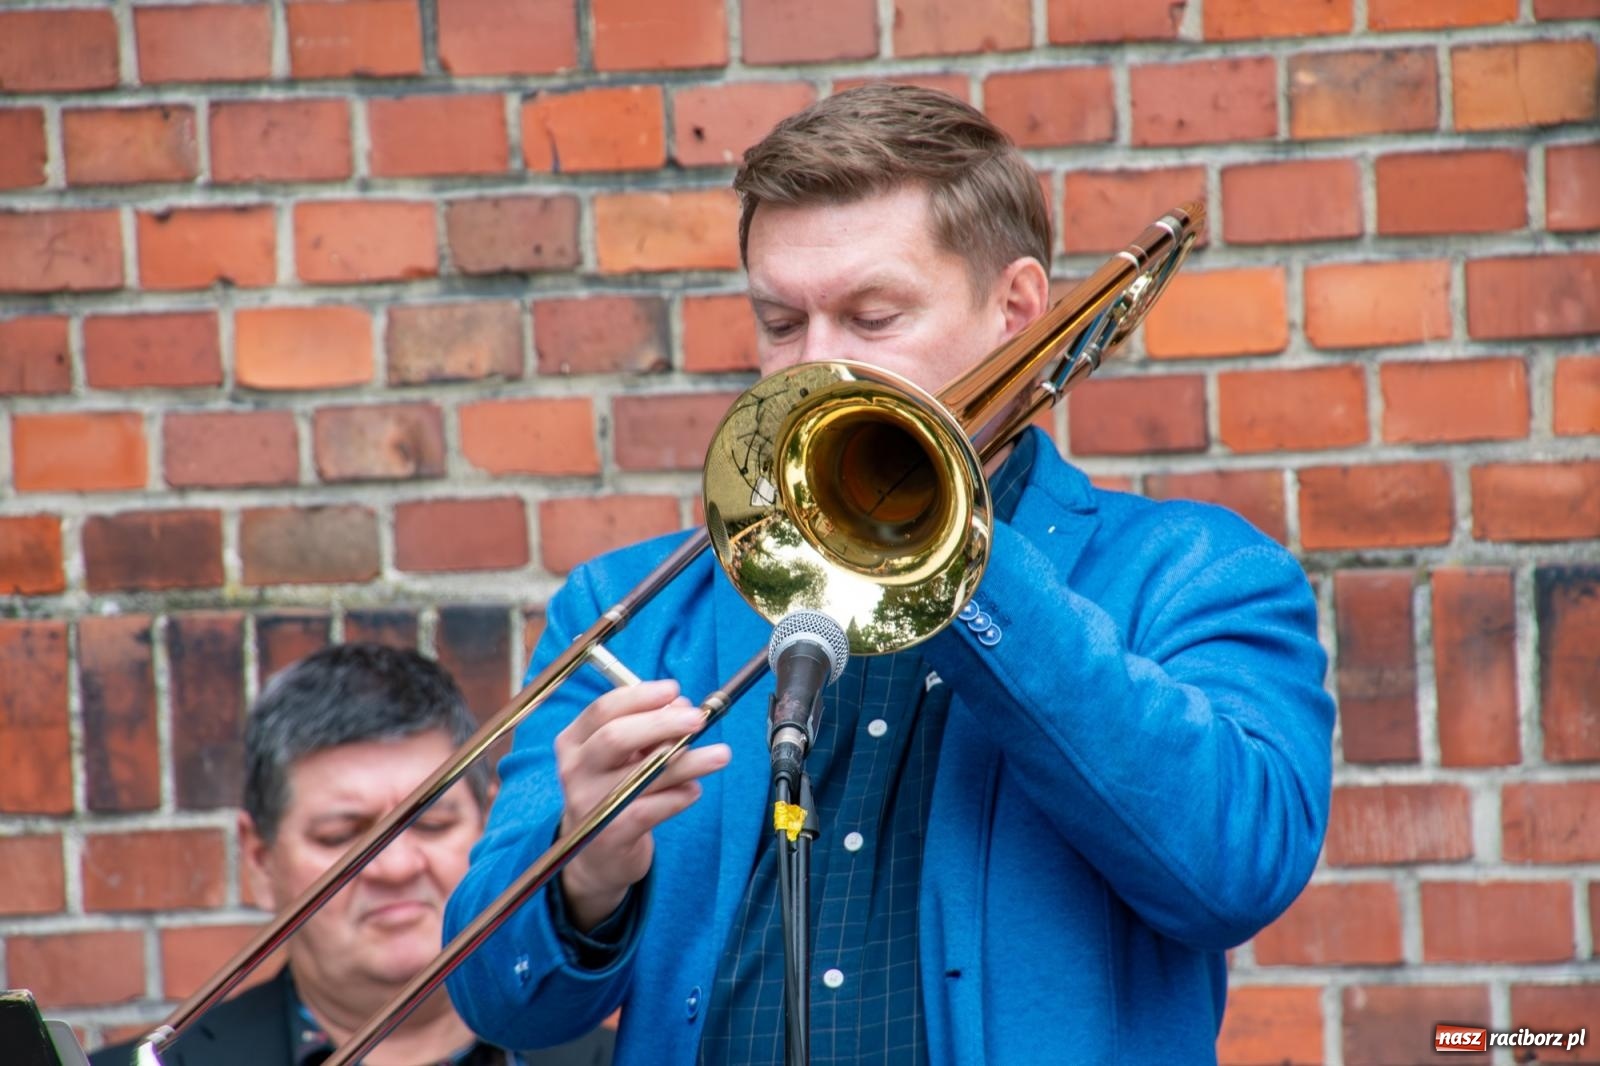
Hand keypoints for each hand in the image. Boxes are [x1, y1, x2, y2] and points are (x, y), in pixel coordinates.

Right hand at [554, 679, 730, 930]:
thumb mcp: (621, 758)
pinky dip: (679, 797)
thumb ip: (646, 731)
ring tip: (721, 754)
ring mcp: (590, 805)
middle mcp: (575, 771)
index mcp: (573, 743)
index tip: (674, 689)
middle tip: (699, 719)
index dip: (640, 696)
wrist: (597, 858)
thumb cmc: (614, 792)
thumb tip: (682, 705)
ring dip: (688, 761)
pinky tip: (694, 791)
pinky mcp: (611, 835)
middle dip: (662, 723)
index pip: (602, 710)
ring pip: (644, 774)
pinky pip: (652, 809)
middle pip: (616, 737)